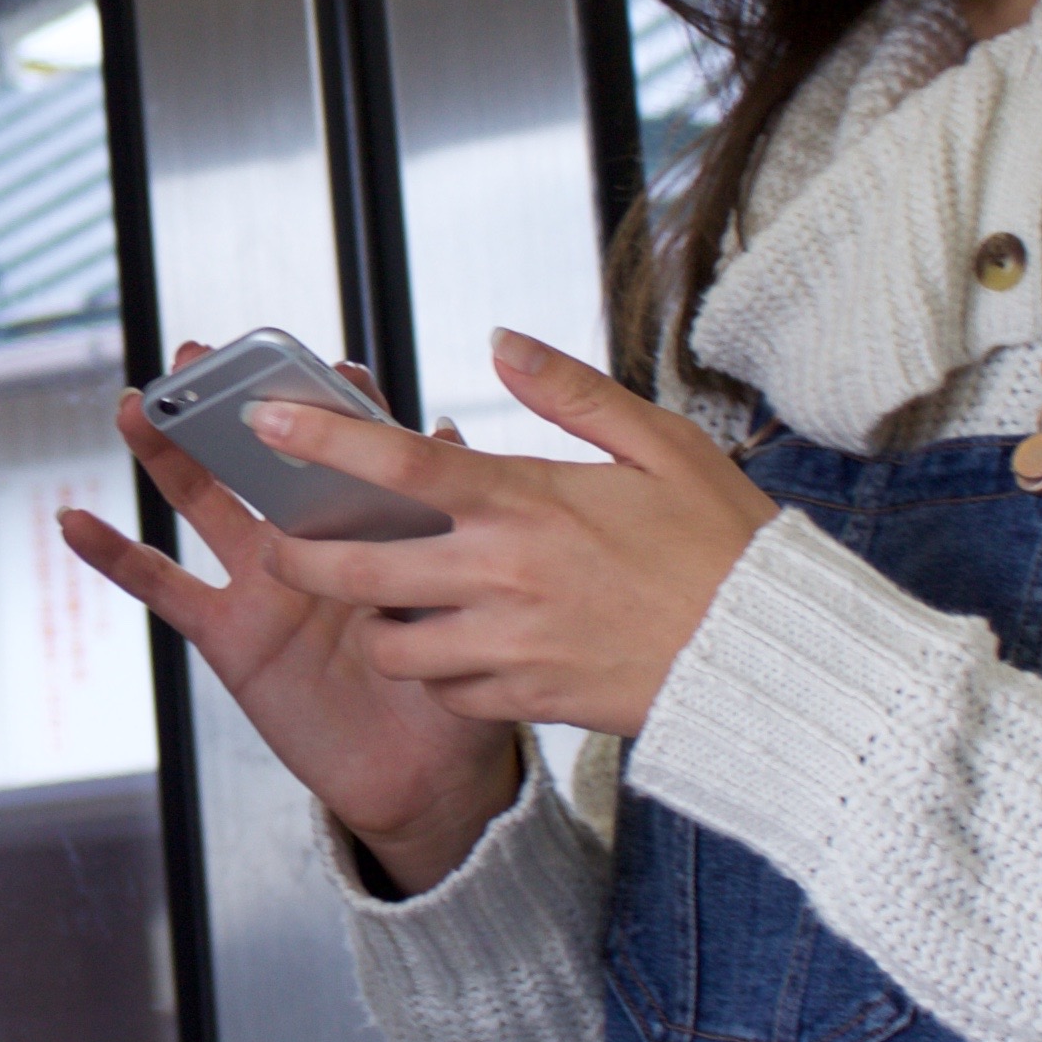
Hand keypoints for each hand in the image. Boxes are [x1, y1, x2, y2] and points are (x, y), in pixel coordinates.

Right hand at [59, 347, 523, 893]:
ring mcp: (263, 583)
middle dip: (228, 402)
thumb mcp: (464, 601)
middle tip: (199, 352)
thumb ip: (449, 523)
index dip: (337, 402)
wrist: (427, 775)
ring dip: (165, 453)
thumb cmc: (456, 680)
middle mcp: (310, 540)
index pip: (351, 446)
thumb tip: (446, 430)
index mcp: (370, 526)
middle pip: (260, 456)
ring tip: (136, 405)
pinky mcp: (228, 634)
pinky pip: (163, 588)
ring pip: (203, 503)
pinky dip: (115, 555)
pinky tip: (74, 521)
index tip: (332, 364)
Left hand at [234, 330, 776, 746]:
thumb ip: (570, 392)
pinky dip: (438, 673)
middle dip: (298, 560)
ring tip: (387, 604)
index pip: (402, 462)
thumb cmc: (724, 543)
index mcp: (529, 500)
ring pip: (392, 646)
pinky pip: (448, 692)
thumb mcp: (661, 444)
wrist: (774, 656)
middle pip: (358, 571)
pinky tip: (454, 648)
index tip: (266, 419)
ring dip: (376, 626)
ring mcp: (512, 645)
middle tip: (280, 547)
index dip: (324, 438)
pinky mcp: (531, 700)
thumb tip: (500, 341)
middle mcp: (504, 575)